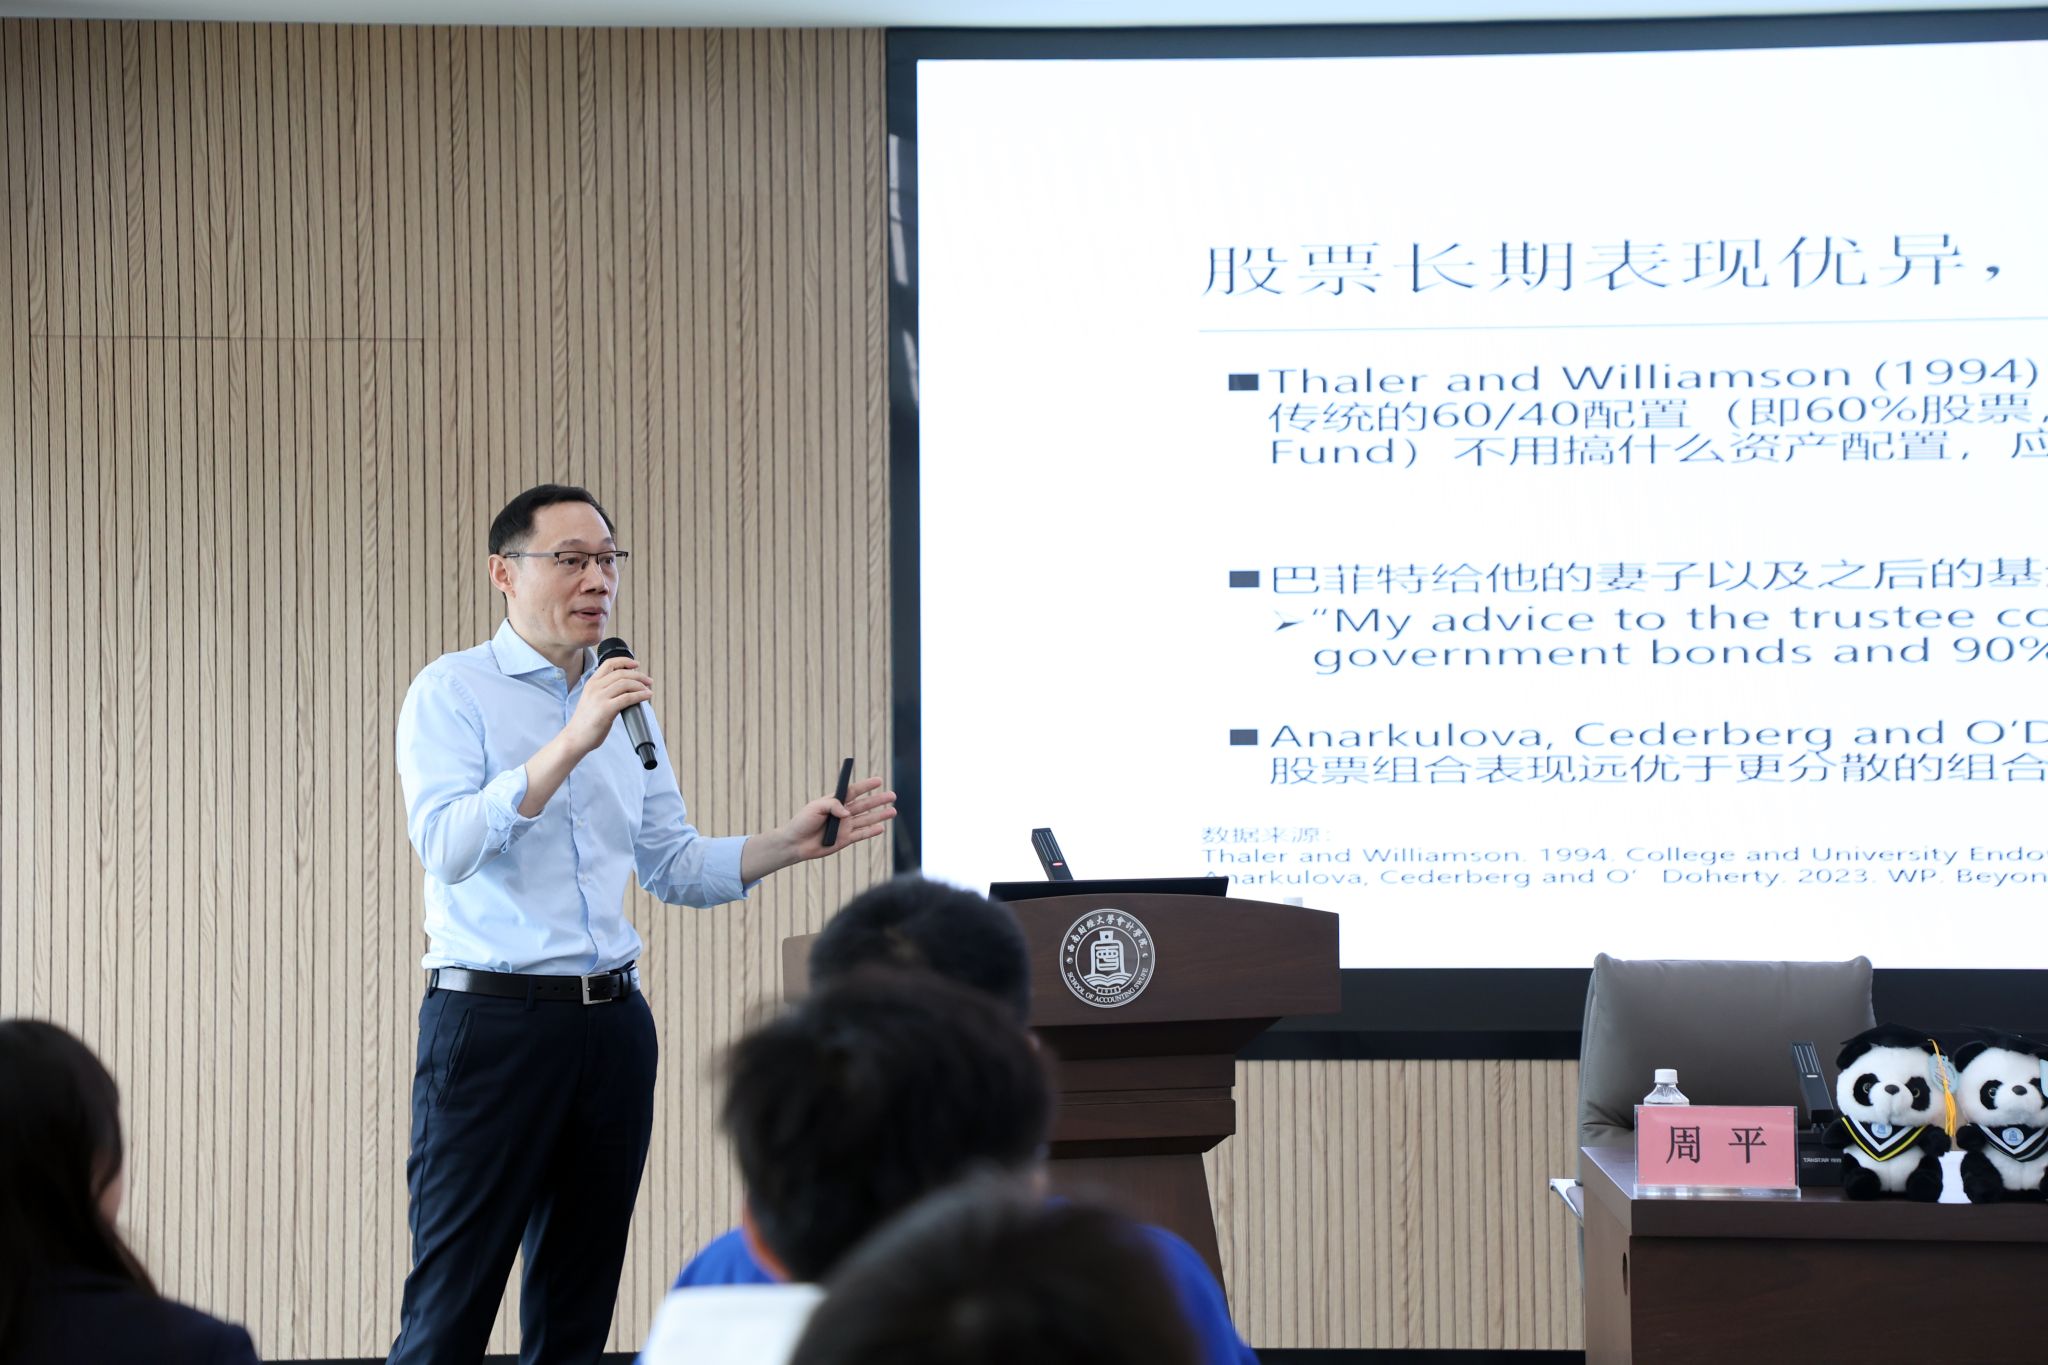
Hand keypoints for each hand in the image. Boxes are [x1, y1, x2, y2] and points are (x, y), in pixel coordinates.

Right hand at [563, 655, 653, 756]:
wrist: (575, 738)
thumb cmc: (585, 722)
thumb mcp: (591, 700)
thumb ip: (604, 692)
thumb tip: (626, 690)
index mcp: (591, 683)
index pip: (609, 663)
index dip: (625, 661)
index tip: (636, 664)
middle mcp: (595, 687)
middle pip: (621, 673)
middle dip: (638, 675)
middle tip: (648, 681)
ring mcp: (600, 697)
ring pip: (626, 683)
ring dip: (641, 685)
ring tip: (648, 690)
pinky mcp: (606, 709)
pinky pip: (628, 697)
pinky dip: (640, 695)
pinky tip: (647, 696)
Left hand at [741, 777, 896, 881]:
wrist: (795, 843)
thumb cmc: (802, 822)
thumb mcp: (815, 808)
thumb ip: (833, 806)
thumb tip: (848, 814)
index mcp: (835, 802)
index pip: (853, 791)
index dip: (866, 786)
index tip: (878, 780)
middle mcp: (842, 813)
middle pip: (864, 805)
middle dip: (878, 800)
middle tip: (893, 795)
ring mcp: (845, 827)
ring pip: (866, 819)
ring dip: (880, 816)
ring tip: (893, 811)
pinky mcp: (845, 840)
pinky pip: (861, 835)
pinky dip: (871, 832)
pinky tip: (881, 828)